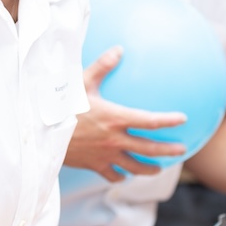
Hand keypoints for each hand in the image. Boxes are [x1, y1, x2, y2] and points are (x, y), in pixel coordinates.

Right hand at [62, 45, 186, 180]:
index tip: (182, 119)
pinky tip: (125, 175)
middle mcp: (114, 139)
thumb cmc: (61, 105)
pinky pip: (112, 175)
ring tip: (158, 168)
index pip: (149, 121)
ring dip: (149, 169)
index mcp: (115, 118)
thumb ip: (102, 66)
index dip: (168, 121)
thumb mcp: (81, 82)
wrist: (42, 133)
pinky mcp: (93, 165)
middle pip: (148, 149)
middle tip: (182, 150)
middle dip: (168, 151)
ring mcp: (105, 155)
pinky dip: (121, 176)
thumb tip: (119, 49)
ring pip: (134, 167)